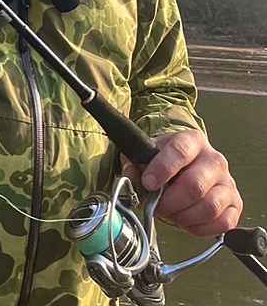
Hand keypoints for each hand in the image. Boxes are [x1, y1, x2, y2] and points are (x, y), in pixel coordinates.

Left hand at [124, 129, 242, 236]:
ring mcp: (227, 183)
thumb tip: (133, 179)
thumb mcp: (147, 156)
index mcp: (193, 141)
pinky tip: (187, 221)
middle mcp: (214, 160)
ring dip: (184, 216)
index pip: (180, 151)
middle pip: (195, 185)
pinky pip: (222, 223)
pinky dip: (200, 228)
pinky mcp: (235, 205)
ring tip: (172, 214)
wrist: (185, 169)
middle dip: (171, 201)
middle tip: (157, 206)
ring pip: (210, 207)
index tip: (148, 183)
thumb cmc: (166, 163)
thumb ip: (135, 166)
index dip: (162, 169)